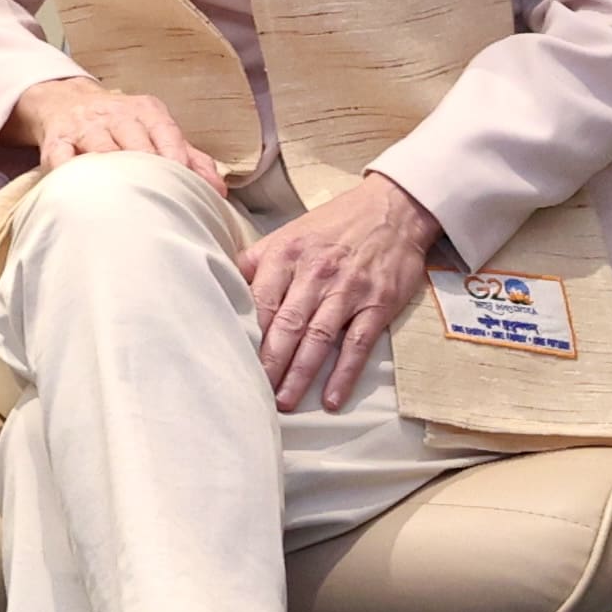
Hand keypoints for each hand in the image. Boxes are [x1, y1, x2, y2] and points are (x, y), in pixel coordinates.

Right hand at [13, 77, 233, 194]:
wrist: (65, 100)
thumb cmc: (120, 124)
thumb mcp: (155, 129)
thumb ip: (189, 157)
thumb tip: (218, 189)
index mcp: (145, 111)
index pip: (165, 131)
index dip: (176, 156)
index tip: (186, 181)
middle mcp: (114, 115)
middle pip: (134, 139)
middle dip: (147, 165)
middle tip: (160, 194)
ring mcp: (84, 127)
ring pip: (100, 148)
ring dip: (112, 170)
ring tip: (125, 195)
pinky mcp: (56, 140)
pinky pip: (60, 156)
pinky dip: (68, 171)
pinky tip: (79, 188)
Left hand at [240, 170, 443, 410]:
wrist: (391, 209)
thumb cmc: (331, 226)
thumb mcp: (287, 234)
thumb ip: (255, 262)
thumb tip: (220, 286)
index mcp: (285, 256)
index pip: (259, 302)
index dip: (245, 334)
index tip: (230, 360)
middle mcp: (314, 274)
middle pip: (286, 325)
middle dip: (268, 363)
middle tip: (252, 392)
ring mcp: (348, 290)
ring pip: (319, 338)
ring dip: (300, 374)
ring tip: (284, 402)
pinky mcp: (377, 304)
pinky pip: (358, 344)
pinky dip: (344, 373)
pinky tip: (331, 398)